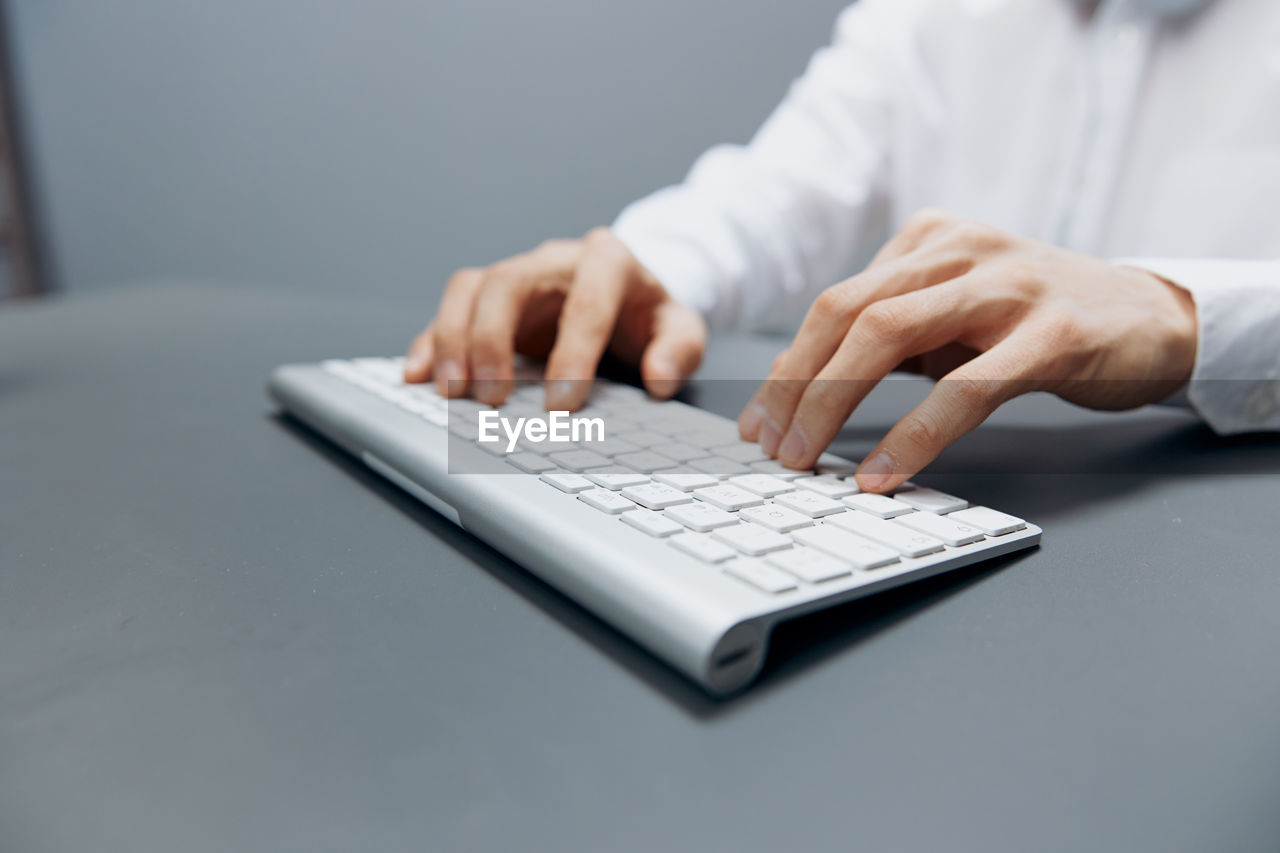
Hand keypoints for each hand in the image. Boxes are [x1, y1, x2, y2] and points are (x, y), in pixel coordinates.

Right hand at [403, 228, 706, 409]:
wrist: (629, 293)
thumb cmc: (649, 315)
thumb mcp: (682, 329)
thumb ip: (678, 351)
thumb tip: (659, 377)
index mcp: (607, 261)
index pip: (586, 302)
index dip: (572, 355)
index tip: (563, 406)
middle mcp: (554, 261)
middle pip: (508, 283)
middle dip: (492, 340)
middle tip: (491, 398)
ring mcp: (517, 276)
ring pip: (470, 290)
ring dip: (452, 340)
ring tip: (451, 392)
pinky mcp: (489, 298)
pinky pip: (449, 308)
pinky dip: (429, 341)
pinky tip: (417, 375)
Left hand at [737, 209, 1198, 491]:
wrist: (1152, 317)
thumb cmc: (1038, 323)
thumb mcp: (955, 317)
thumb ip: (891, 340)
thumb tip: (805, 395)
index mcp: (927, 240)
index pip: (834, 304)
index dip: (787, 368)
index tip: (756, 424)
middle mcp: (959, 248)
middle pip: (845, 313)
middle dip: (796, 385)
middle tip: (771, 448)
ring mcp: (1007, 285)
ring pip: (889, 334)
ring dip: (832, 403)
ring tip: (805, 459)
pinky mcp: (1054, 333)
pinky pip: (966, 388)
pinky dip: (914, 434)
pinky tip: (884, 471)